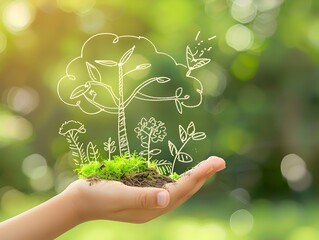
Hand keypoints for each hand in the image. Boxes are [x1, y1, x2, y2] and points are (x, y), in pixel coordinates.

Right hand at [64, 156, 225, 223]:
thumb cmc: (97, 195)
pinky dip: (180, 180)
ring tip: (209, 167)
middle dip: (203, 175)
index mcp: (151, 208)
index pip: (182, 189)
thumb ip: (142, 197)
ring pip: (179, 190)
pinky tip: (185, 174)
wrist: (80, 200)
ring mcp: (150, 202)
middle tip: (219, 162)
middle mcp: (154, 206)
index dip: (200, 175)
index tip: (216, 162)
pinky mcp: (144, 195)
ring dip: (195, 178)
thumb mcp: (119, 194)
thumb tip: (166, 198)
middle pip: (185, 190)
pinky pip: (168, 187)